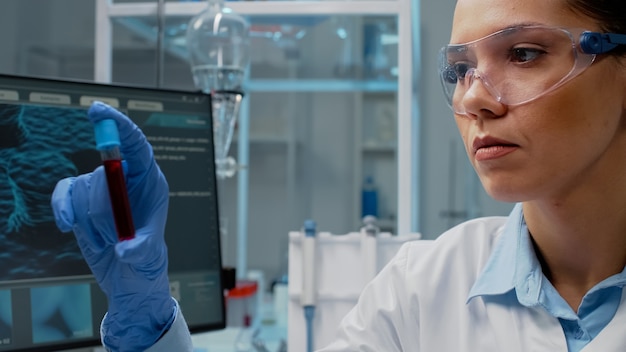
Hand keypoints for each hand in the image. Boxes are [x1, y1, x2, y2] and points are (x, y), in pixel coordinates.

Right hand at [51, 102, 173, 350]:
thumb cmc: (146, 260)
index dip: (119, 126)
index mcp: (150, 180)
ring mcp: (102, 187)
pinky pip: (64, 193)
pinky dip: (62, 209)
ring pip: (84, 187)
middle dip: (106, 209)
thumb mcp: (150, 255)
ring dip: (91, 219)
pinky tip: (68, 226)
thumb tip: (126, 248)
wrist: (127, 275)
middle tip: (115, 234)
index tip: (98, 112)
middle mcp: (126, 178)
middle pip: (105, 172)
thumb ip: (142, 250)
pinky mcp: (81, 199)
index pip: (136, 144)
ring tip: (106, 237)